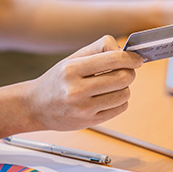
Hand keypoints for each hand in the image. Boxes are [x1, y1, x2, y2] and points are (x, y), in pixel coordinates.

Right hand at [26, 35, 143, 130]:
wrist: (35, 106)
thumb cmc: (57, 80)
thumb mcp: (72, 59)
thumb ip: (99, 50)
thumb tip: (126, 52)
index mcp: (72, 69)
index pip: (113, 59)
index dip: (131, 58)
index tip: (137, 59)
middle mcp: (76, 90)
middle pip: (123, 77)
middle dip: (129, 72)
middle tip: (124, 71)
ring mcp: (83, 108)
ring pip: (124, 94)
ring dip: (124, 87)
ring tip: (111, 85)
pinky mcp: (89, 121)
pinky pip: (120, 108)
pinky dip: (120, 100)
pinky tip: (108, 96)